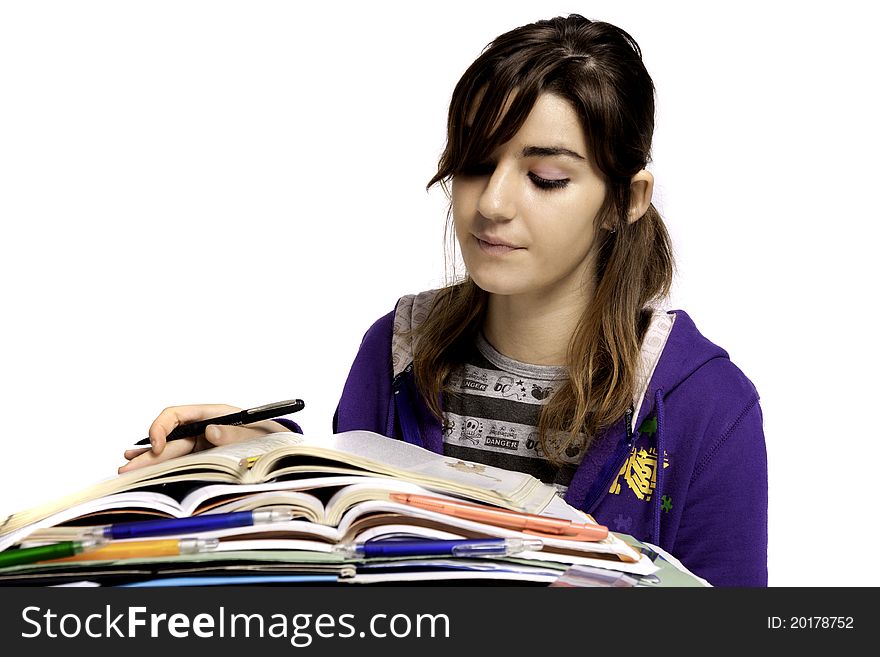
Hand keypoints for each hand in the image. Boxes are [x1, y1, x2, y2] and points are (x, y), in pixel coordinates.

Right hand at [119, 404, 287, 473]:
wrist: (283, 448)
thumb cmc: (270, 435)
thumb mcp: (257, 433)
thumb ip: (235, 432)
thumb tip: (211, 430)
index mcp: (213, 414)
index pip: (177, 415)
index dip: (161, 428)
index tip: (155, 447)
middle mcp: (204, 427)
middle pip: (169, 437)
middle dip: (148, 451)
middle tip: (126, 465)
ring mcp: (203, 443)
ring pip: (171, 451)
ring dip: (149, 459)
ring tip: (127, 468)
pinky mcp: (206, 457)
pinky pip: (181, 461)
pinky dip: (164, 465)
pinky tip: (147, 469)